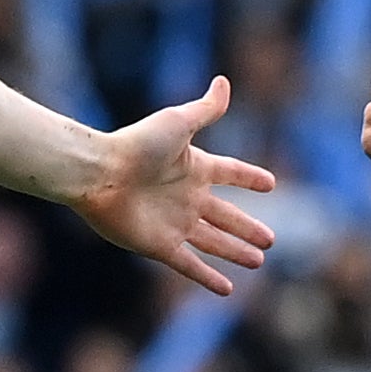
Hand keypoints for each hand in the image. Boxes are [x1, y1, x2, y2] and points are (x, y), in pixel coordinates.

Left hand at [73, 74, 277, 294]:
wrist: (99, 173)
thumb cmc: (136, 144)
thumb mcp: (178, 122)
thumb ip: (205, 109)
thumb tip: (224, 82)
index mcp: (194, 167)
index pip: (230, 172)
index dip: (250, 178)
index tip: (271, 184)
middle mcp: (186, 197)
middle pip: (226, 216)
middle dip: (248, 228)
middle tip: (271, 240)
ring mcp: (174, 223)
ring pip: (214, 242)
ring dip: (235, 252)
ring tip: (258, 261)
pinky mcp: (159, 245)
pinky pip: (189, 265)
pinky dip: (208, 278)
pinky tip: (227, 289)